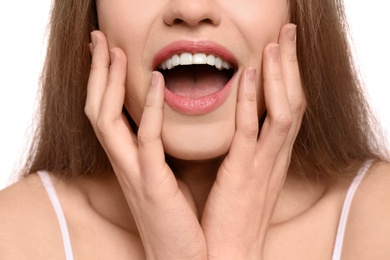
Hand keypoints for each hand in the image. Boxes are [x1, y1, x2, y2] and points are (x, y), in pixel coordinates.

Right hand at [85, 31, 206, 258]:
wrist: (184, 259)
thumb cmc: (179, 218)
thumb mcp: (165, 178)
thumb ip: (160, 151)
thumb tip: (167, 124)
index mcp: (128, 162)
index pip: (105, 114)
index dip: (101, 82)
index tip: (107, 53)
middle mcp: (122, 164)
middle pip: (95, 110)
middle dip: (96, 73)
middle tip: (99, 40)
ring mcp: (134, 174)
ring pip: (106, 121)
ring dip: (108, 83)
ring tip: (114, 50)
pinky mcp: (152, 184)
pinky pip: (145, 140)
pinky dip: (147, 108)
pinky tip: (155, 81)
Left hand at [201, 23, 304, 258]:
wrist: (229, 253)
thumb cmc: (233, 215)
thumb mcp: (244, 177)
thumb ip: (245, 152)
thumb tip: (238, 128)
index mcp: (274, 156)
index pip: (289, 108)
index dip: (288, 77)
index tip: (281, 50)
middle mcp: (276, 156)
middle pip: (294, 100)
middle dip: (291, 65)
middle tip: (286, 33)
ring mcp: (263, 163)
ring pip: (283, 109)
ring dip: (281, 73)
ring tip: (276, 42)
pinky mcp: (245, 171)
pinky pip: (252, 130)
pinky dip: (253, 99)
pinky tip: (250, 73)